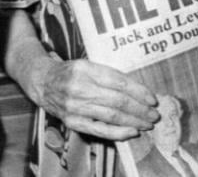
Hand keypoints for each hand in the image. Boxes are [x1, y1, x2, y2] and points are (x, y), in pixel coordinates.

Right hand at [28, 55, 158, 141]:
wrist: (43, 82)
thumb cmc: (70, 71)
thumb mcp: (88, 64)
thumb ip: (108, 74)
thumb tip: (136, 88)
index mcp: (86, 69)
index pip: (118, 81)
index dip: (138, 91)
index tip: (152, 98)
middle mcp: (80, 88)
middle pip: (117, 101)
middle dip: (139, 109)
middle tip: (154, 114)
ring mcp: (75, 107)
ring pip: (111, 116)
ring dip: (133, 121)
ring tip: (147, 123)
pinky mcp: (73, 122)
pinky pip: (99, 130)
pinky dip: (118, 133)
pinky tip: (131, 132)